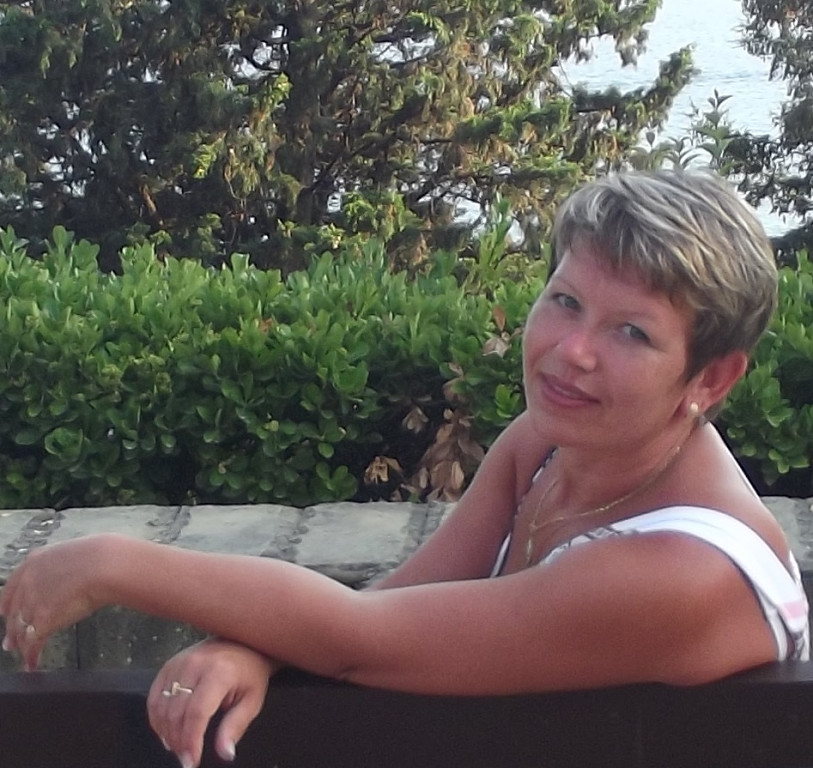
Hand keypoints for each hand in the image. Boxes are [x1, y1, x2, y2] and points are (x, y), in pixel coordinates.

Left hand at [0, 535, 113, 669]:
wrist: (105, 565)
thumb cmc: (102, 557)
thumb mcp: (76, 554)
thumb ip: (65, 567)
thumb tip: (74, 575)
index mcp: (36, 562)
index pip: (13, 586)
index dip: (8, 603)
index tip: (5, 612)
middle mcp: (29, 582)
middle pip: (14, 611)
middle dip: (12, 628)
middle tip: (11, 641)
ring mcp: (33, 602)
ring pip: (21, 627)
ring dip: (21, 643)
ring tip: (23, 654)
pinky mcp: (43, 620)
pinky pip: (32, 643)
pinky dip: (32, 655)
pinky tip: (33, 663)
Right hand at [147, 638, 275, 767]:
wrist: (243, 643)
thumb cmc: (250, 673)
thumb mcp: (252, 700)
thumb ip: (236, 726)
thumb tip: (225, 753)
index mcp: (219, 672)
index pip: (196, 713)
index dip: (191, 741)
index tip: (191, 762)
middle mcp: (195, 664)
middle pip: (176, 712)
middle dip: (178, 741)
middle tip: (186, 757)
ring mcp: (179, 662)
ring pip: (161, 706)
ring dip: (166, 732)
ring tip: (178, 746)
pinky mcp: (169, 664)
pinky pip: (154, 695)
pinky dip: (156, 717)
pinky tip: (167, 730)